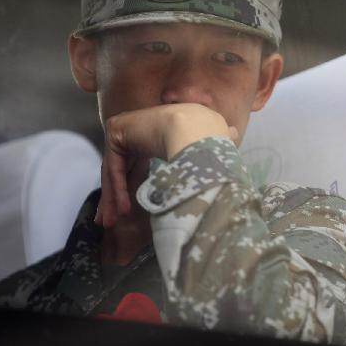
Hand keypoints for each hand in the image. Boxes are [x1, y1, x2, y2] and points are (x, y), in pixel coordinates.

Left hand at [96, 103, 237, 227]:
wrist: (198, 134)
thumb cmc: (211, 142)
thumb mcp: (216, 146)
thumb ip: (220, 140)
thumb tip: (234, 132)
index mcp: (162, 125)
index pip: (143, 158)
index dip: (136, 184)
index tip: (129, 210)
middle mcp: (144, 124)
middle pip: (124, 166)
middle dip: (117, 195)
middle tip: (111, 221)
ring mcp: (129, 125)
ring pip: (116, 168)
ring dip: (113, 197)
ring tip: (111, 222)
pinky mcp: (117, 129)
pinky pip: (114, 165)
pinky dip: (117, 188)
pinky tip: (121, 208)